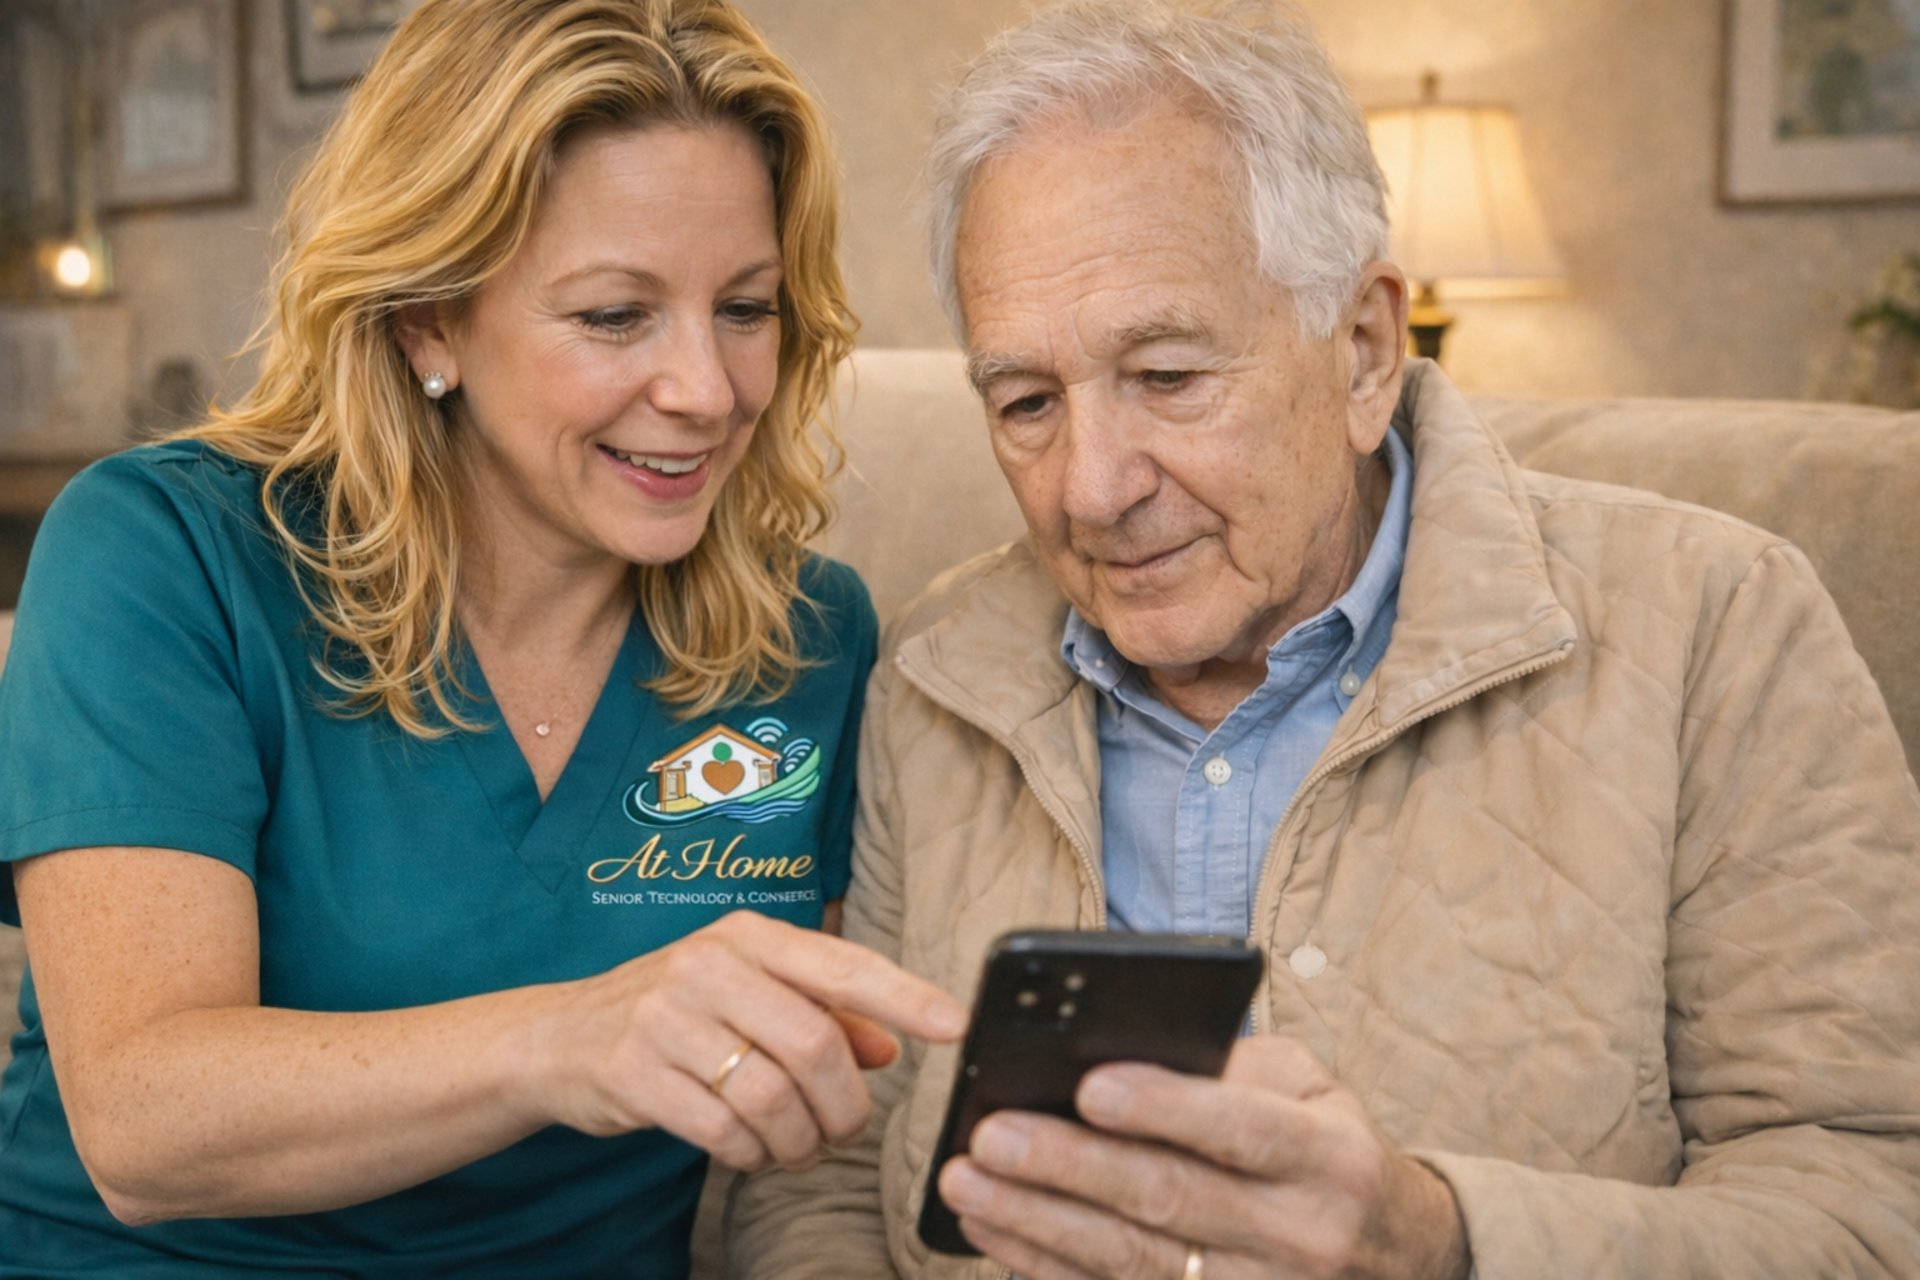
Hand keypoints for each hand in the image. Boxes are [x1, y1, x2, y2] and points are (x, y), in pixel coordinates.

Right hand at [522, 911, 963, 1172]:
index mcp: (748, 936)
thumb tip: (889, 1049)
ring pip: (773, 1097)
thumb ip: (822, 1015)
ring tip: (797, 1148)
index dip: (905, 996)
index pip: (844, 964)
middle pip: (815, 1046)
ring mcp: (667, 1017)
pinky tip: (750, 1151)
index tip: (955, 1024)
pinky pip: (724, 1131)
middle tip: (844, 1131)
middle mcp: (709, 964)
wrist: (558, 1038)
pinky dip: (752, 1154)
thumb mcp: (746, 992)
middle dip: (844, 1107)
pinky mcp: (635, 1072)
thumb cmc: (675, 1013)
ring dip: (799, 1141)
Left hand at [936, 1037, 1469, 1279]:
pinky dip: (1047, 1267)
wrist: (1395, 1260)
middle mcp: (1299, 1237)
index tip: (1090, 1084)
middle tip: (991, 1133)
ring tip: (968, 1180)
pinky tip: (994, 1228)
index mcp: (1328, 1160)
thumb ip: (1232, 1071)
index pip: (1242, 1131)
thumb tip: (1123, 1052)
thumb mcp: (1313, 1092)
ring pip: (1133, 1263)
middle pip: (1170, 1202)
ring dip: (1038, 1222)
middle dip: (1070, 1166)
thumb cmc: (1326, 1152)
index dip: (1165, 1108)